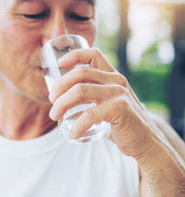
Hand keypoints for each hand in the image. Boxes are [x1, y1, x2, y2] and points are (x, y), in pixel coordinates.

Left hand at [48, 48, 164, 158]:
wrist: (145, 142)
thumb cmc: (121, 123)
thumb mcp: (105, 103)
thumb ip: (90, 97)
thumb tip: (60, 98)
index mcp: (112, 76)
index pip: (94, 54)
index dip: (75, 55)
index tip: (60, 63)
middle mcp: (116, 81)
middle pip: (80, 73)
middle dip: (60, 85)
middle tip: (52, 100)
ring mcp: (118, 93)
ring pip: (79, 91)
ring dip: (61, 104)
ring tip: (54, 116)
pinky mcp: (119, 109)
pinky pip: (89, 115)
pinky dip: (76, 126)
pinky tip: (72, 134)